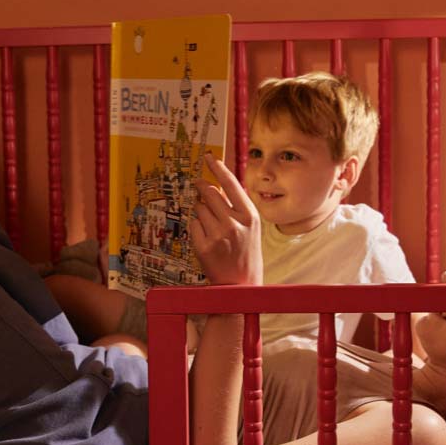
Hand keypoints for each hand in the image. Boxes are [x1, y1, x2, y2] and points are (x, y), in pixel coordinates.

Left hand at [188, 153, 261, 285]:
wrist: (241, 286)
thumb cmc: (247, 254)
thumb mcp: (251, 228)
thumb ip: (238, 207)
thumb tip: (220, 186)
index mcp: (249, 216)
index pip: (231, 184)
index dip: (218, 168)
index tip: (208, 158)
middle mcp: (234, 223)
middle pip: (210, 193)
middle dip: (202, 188)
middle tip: (199, 185)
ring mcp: (218, 235)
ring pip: (199, 208)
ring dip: (201, 211)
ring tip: (211, 226)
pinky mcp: (203, 246)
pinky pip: (193, 225)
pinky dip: (197, 228)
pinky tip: (207, 238)